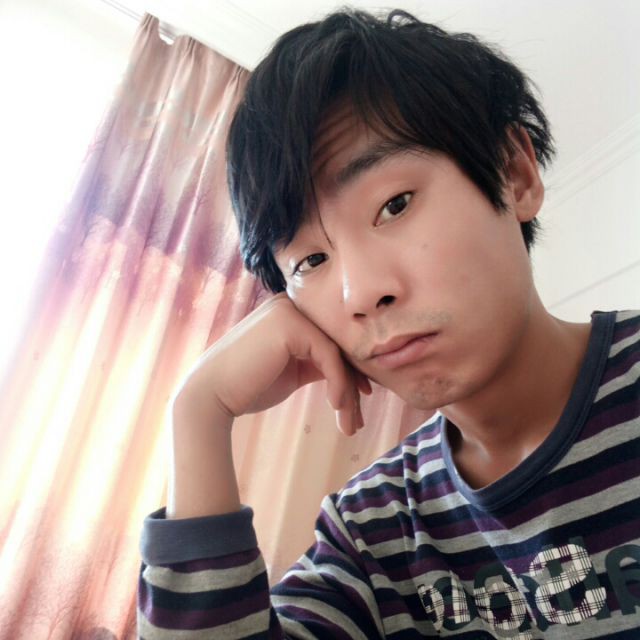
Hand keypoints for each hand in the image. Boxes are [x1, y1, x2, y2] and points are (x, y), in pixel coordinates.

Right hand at [174, 293, 370, 434]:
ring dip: (348, 393)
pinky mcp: (291, 324)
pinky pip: (329, 356)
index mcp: (291, 313)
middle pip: (337, 345)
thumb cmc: (248, 387)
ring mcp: (290, 311)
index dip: (350, 373)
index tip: (359, 403)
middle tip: (357, 421)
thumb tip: (352, 374)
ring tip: (350, 424)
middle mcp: (292, 305)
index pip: (331, 341)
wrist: (211, 396)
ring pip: (336, 353)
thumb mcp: (292, 371)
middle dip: (353, 386)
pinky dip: (338, 384)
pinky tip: (336, 406)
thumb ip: (317, 363)